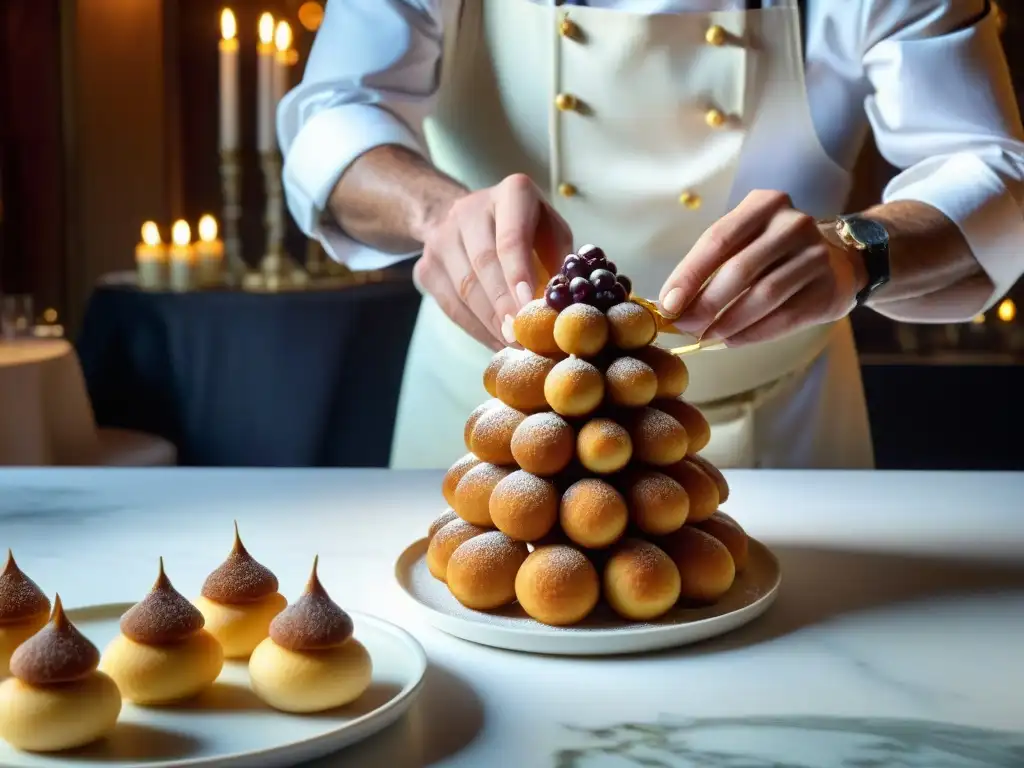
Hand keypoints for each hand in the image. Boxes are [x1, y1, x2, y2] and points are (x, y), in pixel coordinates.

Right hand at [412, 174, 572, 349]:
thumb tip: (563, 304)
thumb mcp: (551, 231)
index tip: (528, 305)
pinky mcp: (427, 266)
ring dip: (492, 323)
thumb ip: (560, 260)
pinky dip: (476, 329)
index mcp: (511, 194)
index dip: (518, 273)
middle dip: (505, 306)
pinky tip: (496, 342)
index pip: (510, 237)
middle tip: (523, 336)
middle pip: (484, 264)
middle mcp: (469, 210)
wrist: (466, 218)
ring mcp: (442, 238)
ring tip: (514, 344)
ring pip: (465, 289)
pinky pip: (450, 305)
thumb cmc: (525, 228)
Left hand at [658, 190, 865, 346]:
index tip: (668, 305)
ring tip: (707, 336)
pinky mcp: (828, 288)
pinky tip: (732, 340)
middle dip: (706, 304)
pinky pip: (784, 317)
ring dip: (728, 322)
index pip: (718, 239)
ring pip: (763, 296)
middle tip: (685, 327)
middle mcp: (792, 224)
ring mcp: (815, 255)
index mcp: (763, 205)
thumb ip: (708, 267)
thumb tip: (669, 305)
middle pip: (740, 270)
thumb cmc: (771, 253)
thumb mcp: (742, 243)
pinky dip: (753, 333)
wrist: (835, 262)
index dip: (689, 275)